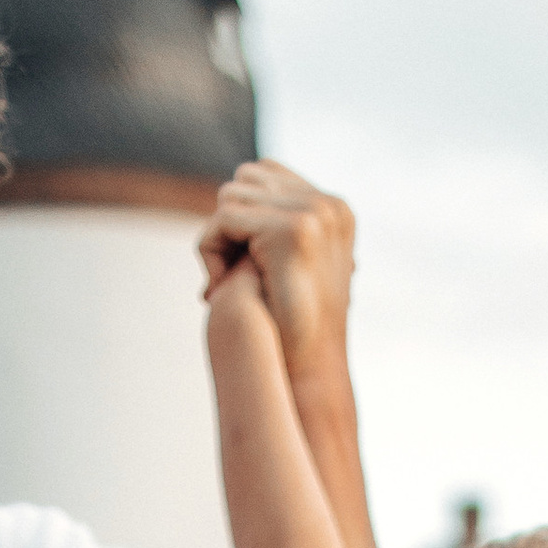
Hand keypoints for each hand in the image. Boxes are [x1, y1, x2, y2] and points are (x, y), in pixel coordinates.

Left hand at [199, 161, 357, 372]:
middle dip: (231, 220)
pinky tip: (216, 287)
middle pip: (249, 177)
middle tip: (226, 272)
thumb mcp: (294, 266)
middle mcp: (330, 206)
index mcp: (337, 209)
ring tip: (224, 283)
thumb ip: (277, 227)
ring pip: (233, 196)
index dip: (244, 211)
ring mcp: (315, 215)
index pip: (267, 174)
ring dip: (218, 238)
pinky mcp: (292, 231)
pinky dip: (210, 250)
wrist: (309, 374)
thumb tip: (243, 190)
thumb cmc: (295, 329)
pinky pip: (224, 218)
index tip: (241, 259)